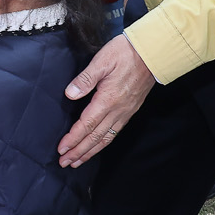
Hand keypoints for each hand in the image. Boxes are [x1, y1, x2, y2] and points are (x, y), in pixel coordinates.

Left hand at [58, 34, 156, 166]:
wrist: (152, 52)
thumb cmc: (126, 53)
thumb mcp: (102, 60)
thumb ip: (85, 79)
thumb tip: (70, 94)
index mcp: (108, 99)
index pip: (87, 124)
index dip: (73, 138)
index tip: (62, 148)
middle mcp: (118, 110)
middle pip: (95, 137)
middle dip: (79, 151)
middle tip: (64, 162)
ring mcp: (125, 112)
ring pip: (106, 138)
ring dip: (90, 151)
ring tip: (77, 161)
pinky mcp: (130, 110)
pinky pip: (115, 132)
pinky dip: (104, 143)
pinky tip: (97, 146)